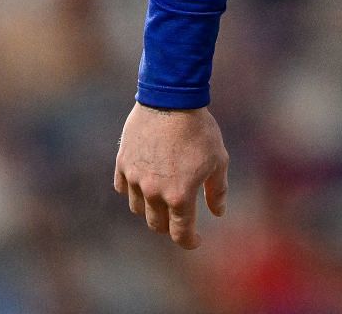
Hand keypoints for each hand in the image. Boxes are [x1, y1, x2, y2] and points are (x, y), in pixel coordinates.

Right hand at [113, 103, 228, 249]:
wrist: (171, 99)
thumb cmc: (200, 130)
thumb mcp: (218, 160)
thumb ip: (217, 191)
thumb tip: (218, 213)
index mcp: (180, 196)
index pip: (180, 233)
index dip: (189, 241)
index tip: (195, 240)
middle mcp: (154, 192)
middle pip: (157, 224)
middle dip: (170, 225)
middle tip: (179, 218)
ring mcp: (135, 178)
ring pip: (138, 208)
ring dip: (150, 208)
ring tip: (161, 198)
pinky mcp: (123, 163)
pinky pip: (123, 187)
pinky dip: (132, 190)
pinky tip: (143, 182)